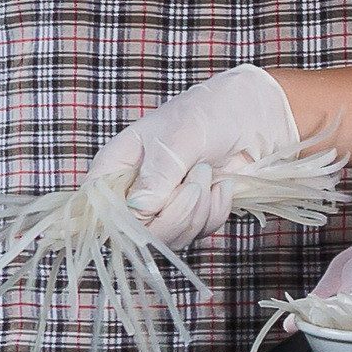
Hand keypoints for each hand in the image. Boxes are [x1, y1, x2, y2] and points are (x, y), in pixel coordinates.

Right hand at [90, 65, 303, 245]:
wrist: (251, 115)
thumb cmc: (206, 114)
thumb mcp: (178, 139)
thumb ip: (157, 175)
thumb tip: (138, 210)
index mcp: (115, 168)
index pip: (100, 211)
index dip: (122, 221)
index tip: (153, 210)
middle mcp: (132, 193)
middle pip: (137, 233)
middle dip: (174, 215)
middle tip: (196, 184)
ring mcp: (162, 206)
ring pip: (170, 237)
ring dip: (198, 210)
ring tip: (207, 174)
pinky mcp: (190, 214)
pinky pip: (198, 232)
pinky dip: (215, 212)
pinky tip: (222, 185)